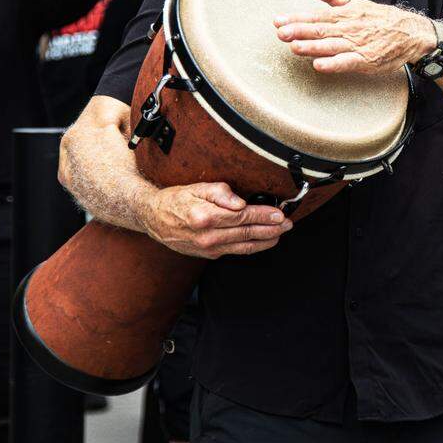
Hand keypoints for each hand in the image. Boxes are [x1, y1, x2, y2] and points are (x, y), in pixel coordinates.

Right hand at [140, 182, 292, 258]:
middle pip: (247, 232)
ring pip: (244, 246)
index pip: (243, 216)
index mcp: (205, 217)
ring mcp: (208, 248)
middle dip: (271, 229)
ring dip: (266, 240)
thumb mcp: (196, 188)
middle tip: (288, 224)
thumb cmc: (176, 199)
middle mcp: (207, 236)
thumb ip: (220, 193)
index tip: (280, 213)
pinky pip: (236, 251)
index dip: (264, 215)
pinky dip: (252, 246)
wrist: (154, 218)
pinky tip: (263, 241)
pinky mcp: (209, 254)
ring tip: (281, 234)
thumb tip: (240, 202)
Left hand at [275, 0, 433, 74]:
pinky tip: (319, 66)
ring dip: (312, 46)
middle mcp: (349, 28)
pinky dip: (334, 64)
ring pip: (331, 45)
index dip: (296, 18)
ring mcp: (358, 45)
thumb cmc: (378, 18)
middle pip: (321, 29)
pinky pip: (348, 62)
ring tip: (294, 47)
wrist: (409, 33)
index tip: (278, 20)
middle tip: (280, 33)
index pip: (317, 15)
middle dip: (299, 31)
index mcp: (344, 13)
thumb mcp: (354, 2)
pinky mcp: (367, 60)